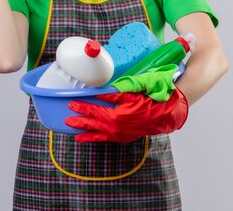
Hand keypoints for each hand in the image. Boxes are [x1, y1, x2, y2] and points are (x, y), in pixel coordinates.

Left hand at [65, 87, 188, 142]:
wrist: (165, 115)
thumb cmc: (149, 101)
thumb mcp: (131, 93)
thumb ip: (113, 96)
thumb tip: (97, 95)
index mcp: (116, 116)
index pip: (94, 111)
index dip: (82, 107)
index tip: (71, 104)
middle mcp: (116, 128)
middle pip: (93, 124)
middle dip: (79, 121)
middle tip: (67, 118)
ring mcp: (120, 134)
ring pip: (98, 134)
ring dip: (85, 133)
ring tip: (74, 134)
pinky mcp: (123, 137)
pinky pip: (106, 139)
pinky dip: (96, 138)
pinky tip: (90, 138)